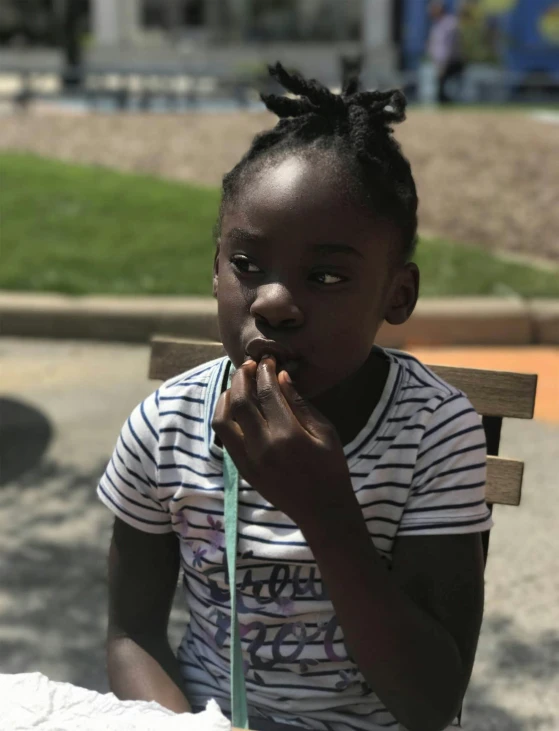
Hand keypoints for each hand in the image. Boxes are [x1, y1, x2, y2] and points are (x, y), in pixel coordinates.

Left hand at [212, 357, 353, 527]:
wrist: (322, 510)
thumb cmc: (331, 468)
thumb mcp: (325, 432)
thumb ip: (300, 403)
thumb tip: (280, 376)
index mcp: (288, 435)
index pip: (267, 392)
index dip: (264, 370)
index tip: (266, 359)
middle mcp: (262, 446)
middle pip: (239, 401)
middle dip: (241, 377)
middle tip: (248, 365)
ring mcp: (248, 459)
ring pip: (222, 420)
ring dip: (226, 397)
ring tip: (238, 385)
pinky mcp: (242, 469)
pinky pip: (225, 438)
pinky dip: (226, 418)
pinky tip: (235, 408)